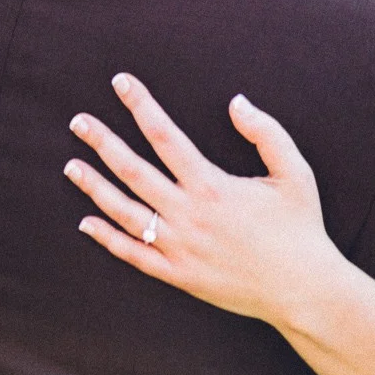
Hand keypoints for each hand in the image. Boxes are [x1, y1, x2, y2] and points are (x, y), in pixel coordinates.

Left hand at [66, 74, 344, 328]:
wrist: (302, 289)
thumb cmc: (300, 228)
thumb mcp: (294, 171)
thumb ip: (265, 132)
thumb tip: (236, 101)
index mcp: (212, 185)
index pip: (165, 135)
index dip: (141, 105)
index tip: (121, 84)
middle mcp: (188, 215)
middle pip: (133, 170)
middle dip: (103, 142)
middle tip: (79, 122)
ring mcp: (180, 248)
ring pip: (125, 212)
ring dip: (95, 187)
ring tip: (71, 165)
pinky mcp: (179, 276)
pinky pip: (134, 255)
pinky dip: (107, 239)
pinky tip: (86, 223)